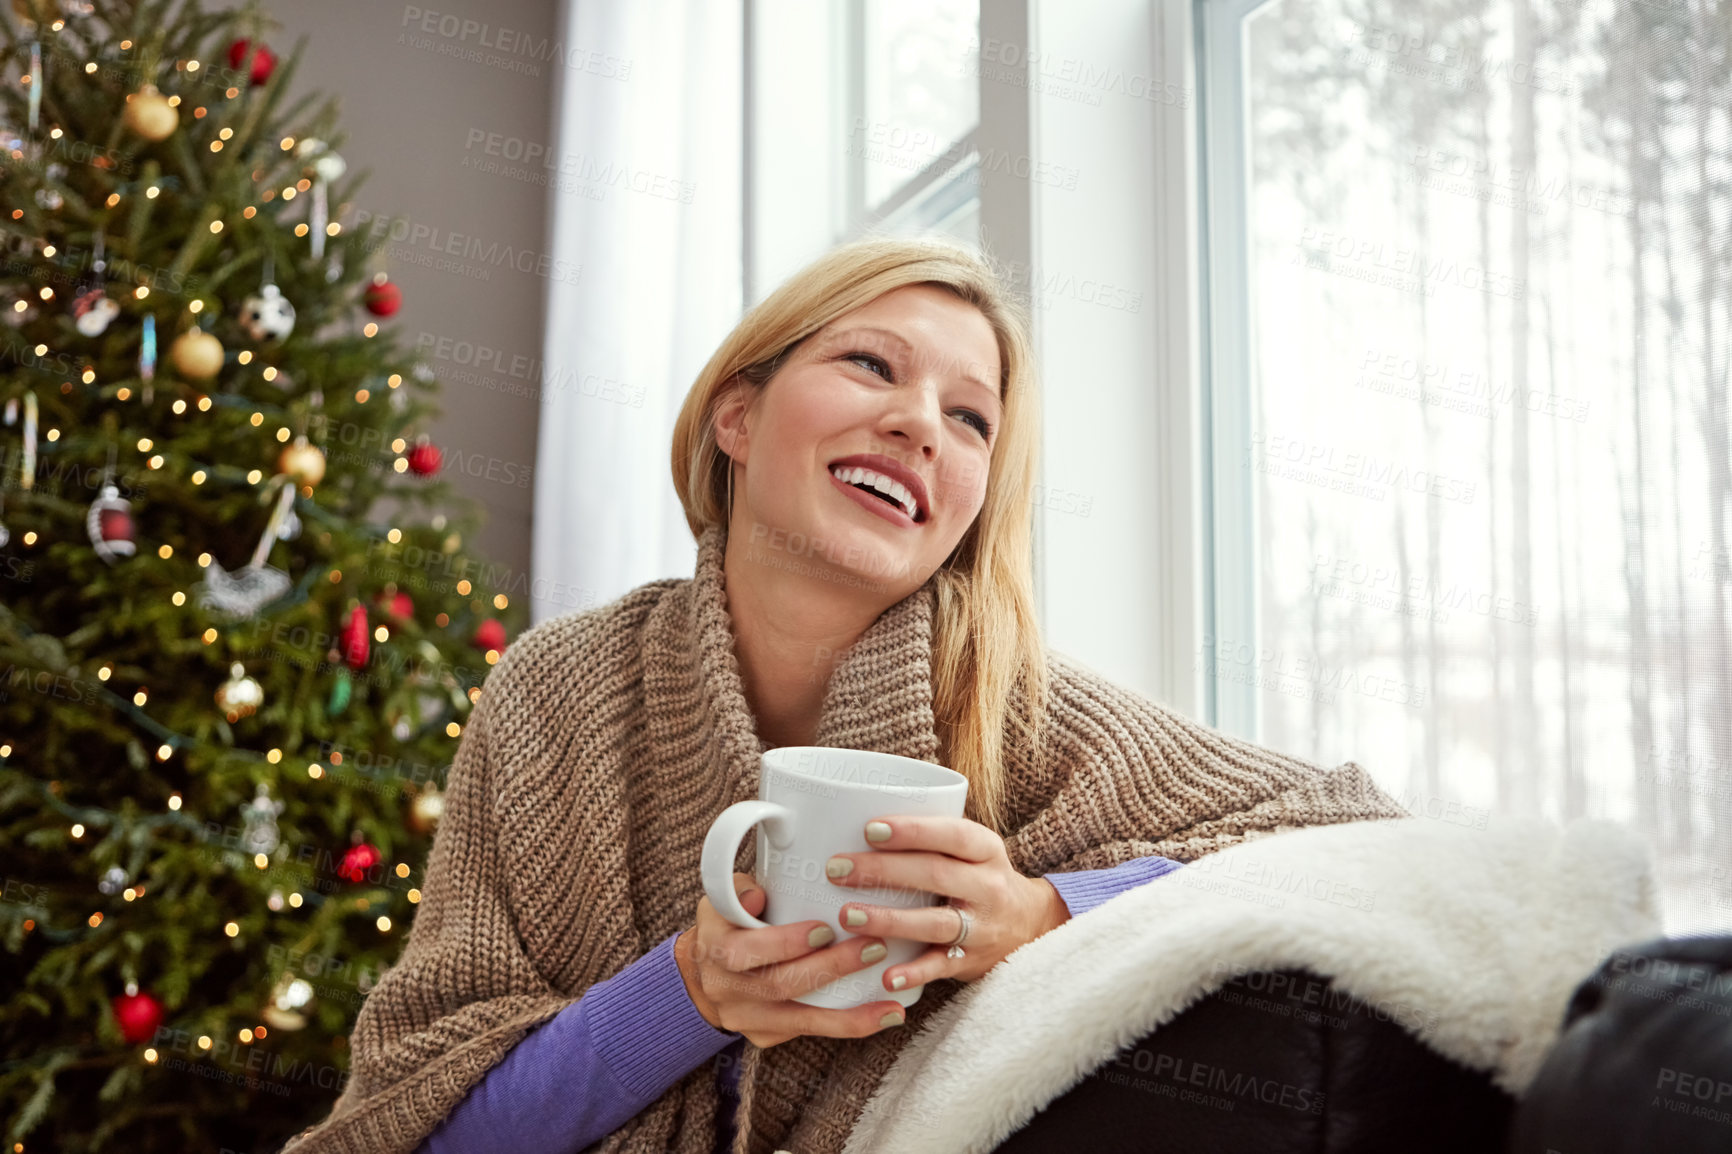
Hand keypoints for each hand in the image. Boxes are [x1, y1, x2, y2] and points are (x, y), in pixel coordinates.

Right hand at [675, 872, 909, 1047]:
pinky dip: (848, 1025)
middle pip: (780, 985)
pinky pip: (809, 1032)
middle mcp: (726, 989)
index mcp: (714, 948)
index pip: (744, 951)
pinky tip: (884, 1016)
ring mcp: (746, 1018)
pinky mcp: (765, 1036)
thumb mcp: (724, 898)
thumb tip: (761, 895)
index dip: (785, 943)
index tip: (825, 929)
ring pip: (800, 1020)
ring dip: (850, 1013)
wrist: (706, 972)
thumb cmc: (727, 924)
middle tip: (874, 947)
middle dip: (830, 968)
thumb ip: (742, 889)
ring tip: (892, 1005)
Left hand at [824, 816, 1069, 993]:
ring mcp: (982, 927)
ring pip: (935, 922)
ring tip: (848, 915)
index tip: (869, 829)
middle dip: (883, 870)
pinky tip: (885, 976)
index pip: (952, 835)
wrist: (1031, 925)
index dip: (912, 832)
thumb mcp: (971, 851)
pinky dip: (914, 973)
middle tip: (837, 868)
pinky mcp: (971, 962)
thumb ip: (931, 839)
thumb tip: (855, 822)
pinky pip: (941, 968)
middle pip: (935, 874)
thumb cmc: (979, 877)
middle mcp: (988, 887)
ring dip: (889, 920)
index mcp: (986, 850)